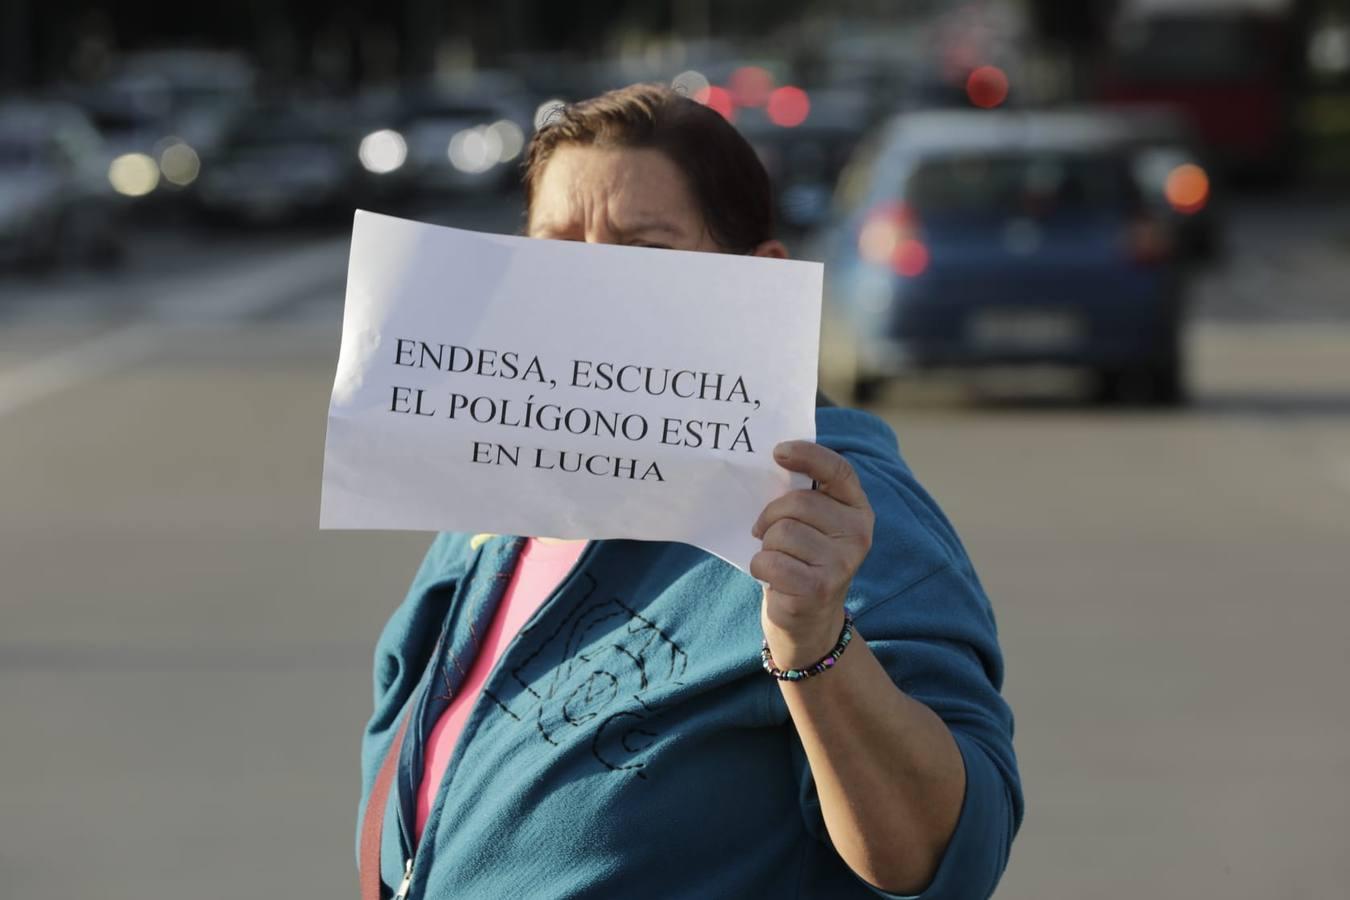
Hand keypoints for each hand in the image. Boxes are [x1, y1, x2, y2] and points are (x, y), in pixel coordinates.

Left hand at [751, 441, 873, 668]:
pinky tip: (773, 577)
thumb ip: (804, 495)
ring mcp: (841, 563)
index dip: (808, 455)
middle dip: (771, 516)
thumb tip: (775, 458)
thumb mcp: (812, 525)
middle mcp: (858, 534)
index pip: (838, 470)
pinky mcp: (818, 588)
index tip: (778, 452)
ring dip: (767, 545)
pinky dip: (760, 567)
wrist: (809, 619)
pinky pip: (770, 560)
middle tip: (769, 534)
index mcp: (858, 510)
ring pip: (780, 532)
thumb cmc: (803, 560)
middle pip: (797, 502)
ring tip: (779, 560)